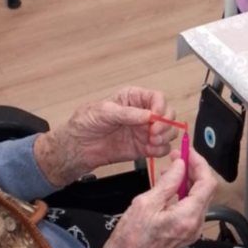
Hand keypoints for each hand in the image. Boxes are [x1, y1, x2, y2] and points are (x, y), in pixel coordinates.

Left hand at [35, 86, 176, 186]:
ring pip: (168, 132)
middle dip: (165, 124)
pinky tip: (150, 150)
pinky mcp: (144, 148)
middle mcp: (142, 114)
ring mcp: (144, 131)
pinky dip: (161, 150)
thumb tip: (148, 115)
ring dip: (165, 137)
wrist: (78, 147)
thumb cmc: (86, 123)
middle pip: (167, 114)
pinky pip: (161, 148)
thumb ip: (127, 113)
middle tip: (154, 132)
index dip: (161, 106)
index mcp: (133, 98)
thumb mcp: (104, 111)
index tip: (156, 116)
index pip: (157, 97)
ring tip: (152, 142)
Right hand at [72, 150, 217, 247]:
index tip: (187, 151)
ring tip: (170, 171)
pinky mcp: (185, 234)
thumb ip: (168, 182)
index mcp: (188, 217)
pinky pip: (191, 209)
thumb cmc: (130, 237)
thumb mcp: (146, 203)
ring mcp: (191, 231)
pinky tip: (169, 188)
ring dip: (188, 181)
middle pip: (205, 190)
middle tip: (178, 157)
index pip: (207, 183)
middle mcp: (195, 225)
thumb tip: (180, 165)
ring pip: (199, 199)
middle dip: (194, 171)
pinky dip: (184, 194)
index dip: (199, 164)